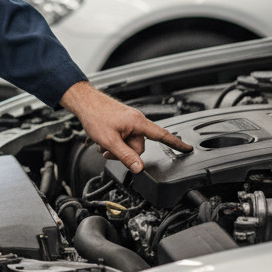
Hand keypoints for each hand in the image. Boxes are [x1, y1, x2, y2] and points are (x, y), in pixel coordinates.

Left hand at [60, 81, 190, 172]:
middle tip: (109, 151)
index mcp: (138, 123)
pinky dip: (115, 142)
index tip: (188, 149)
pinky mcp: (122, 122)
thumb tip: (138, 168)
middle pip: (139, 146)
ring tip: (103, 145)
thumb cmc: (95, 115)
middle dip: (125, 152)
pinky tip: (103, 141)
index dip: (176, 143)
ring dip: (117, 148)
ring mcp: (129, 121)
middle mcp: (137, 120)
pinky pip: (124, 137)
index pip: (162, 135)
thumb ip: (125, 156)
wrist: (84, 102)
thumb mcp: (110, 140)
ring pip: (129, 143)